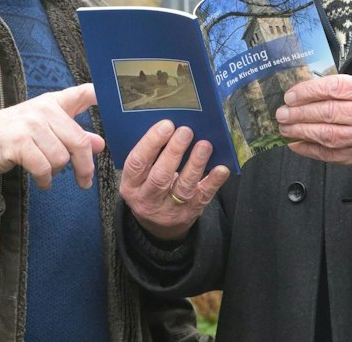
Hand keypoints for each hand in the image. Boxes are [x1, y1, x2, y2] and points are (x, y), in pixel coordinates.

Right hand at [0, 83, 104, 188]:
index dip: (104, 95)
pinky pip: (44, 168)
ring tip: (49, 172)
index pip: (83, 92)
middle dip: (85, 167)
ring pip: (62, 158)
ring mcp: (31, 125)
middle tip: (85, 182)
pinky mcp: (19, 143)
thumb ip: (74, 134)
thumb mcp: (47, 128)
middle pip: (79, 141)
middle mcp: (44, 110)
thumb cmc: (16, 133)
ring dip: (57, 172)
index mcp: (54, 102)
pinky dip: (45, 180)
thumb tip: (100, 144)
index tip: (124, 98)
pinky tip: (42, 181)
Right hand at [118, 120, 230, 239]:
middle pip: (160, 176)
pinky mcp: (191, 212)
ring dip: (195, 164)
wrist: (158, 226)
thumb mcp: (138, 178)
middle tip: (186, 131)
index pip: (137, 163)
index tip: (166, 125)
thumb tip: (171, 126)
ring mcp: (170, 208)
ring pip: (183, 187)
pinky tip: (221, 168)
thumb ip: (149, 157)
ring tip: (204, 145)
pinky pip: (203, 196)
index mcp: (131, 186)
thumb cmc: (148, 189)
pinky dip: (213, 182)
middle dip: (174, 152)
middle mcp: (148, 199)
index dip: (151, 143)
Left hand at [276, 74, 351, 172]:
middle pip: (329, 112)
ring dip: (301, 131)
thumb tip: (307, 90)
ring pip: (327, 135)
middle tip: (282, 112)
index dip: (309, 91)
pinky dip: (309, 149)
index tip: (291, 95)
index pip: (335, 88)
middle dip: (300, 113)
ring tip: (285, 127)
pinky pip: (330, 154)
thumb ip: (344, 87)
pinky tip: (296, 143)